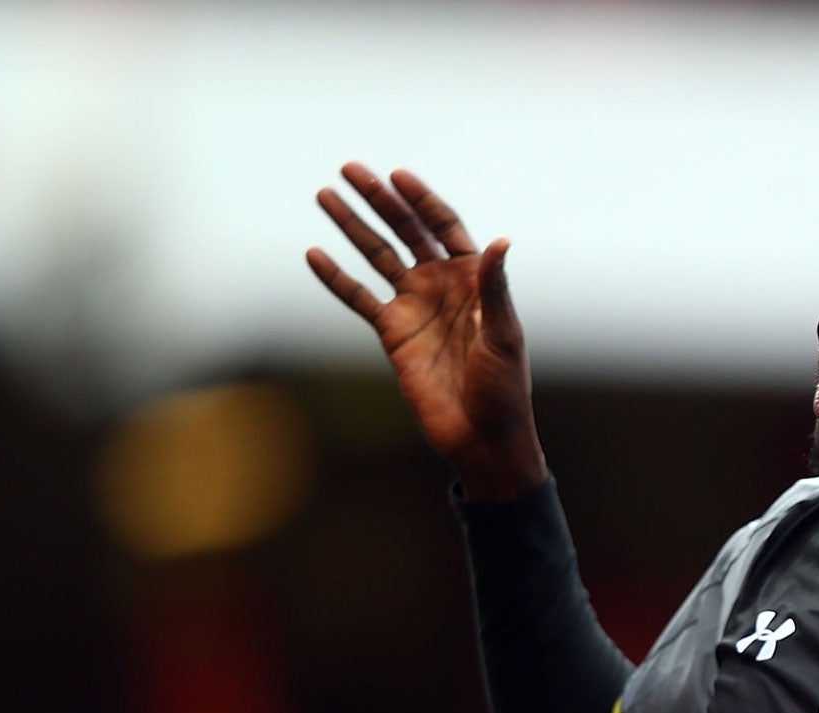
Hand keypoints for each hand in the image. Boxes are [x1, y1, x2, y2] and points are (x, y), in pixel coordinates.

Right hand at [307, 164, 546, 500]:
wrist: (481, 438)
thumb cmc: (504, 390)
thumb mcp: (503, 337)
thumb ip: (495, 290)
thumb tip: (500, 242)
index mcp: (474, 279)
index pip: (444, 226)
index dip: (422, 200)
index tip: (397, 175)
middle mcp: (442, 285)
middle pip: (406, 231)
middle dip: (380, 200)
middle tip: (349, 168)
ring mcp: (415, 306)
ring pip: (377, 256)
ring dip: (352, 225)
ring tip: (325, 194)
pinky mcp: (393, 333)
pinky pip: (358, 298)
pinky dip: (336, 278)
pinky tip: (314, 253)